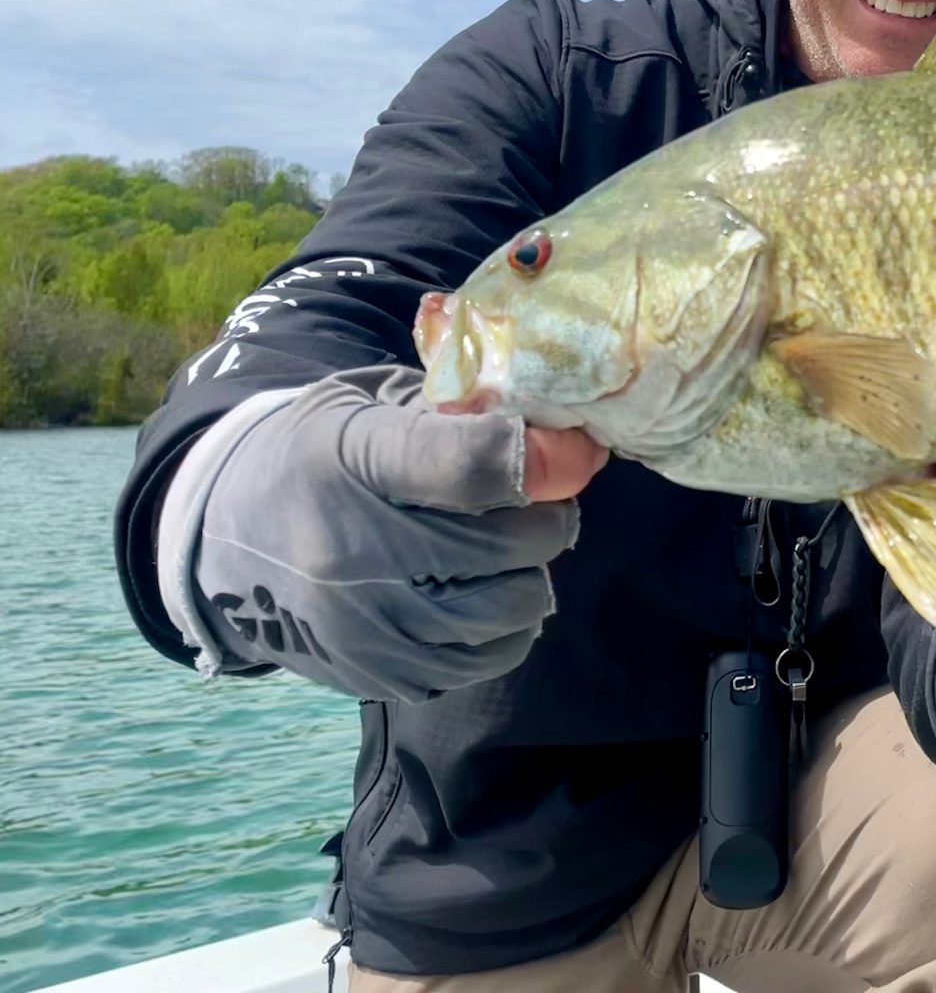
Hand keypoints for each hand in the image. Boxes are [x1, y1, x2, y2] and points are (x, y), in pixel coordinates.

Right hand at [190, 366, 605, 703]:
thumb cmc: (319, 453)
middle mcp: (352, 550)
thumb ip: (463, 414)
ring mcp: (362, 623)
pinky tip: (481, 592)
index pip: (471, 468)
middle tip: (539, 501)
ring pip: (510, 608)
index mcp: (351, 459)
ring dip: (530, 574)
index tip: (570, 451)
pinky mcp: (374, 675)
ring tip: (508, 549)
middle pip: (508, 544)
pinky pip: (485, 658)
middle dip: (548, 516)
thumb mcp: (371, 402)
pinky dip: (504, 626)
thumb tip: (570, 445)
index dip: (542, 461)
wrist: (222, 535)